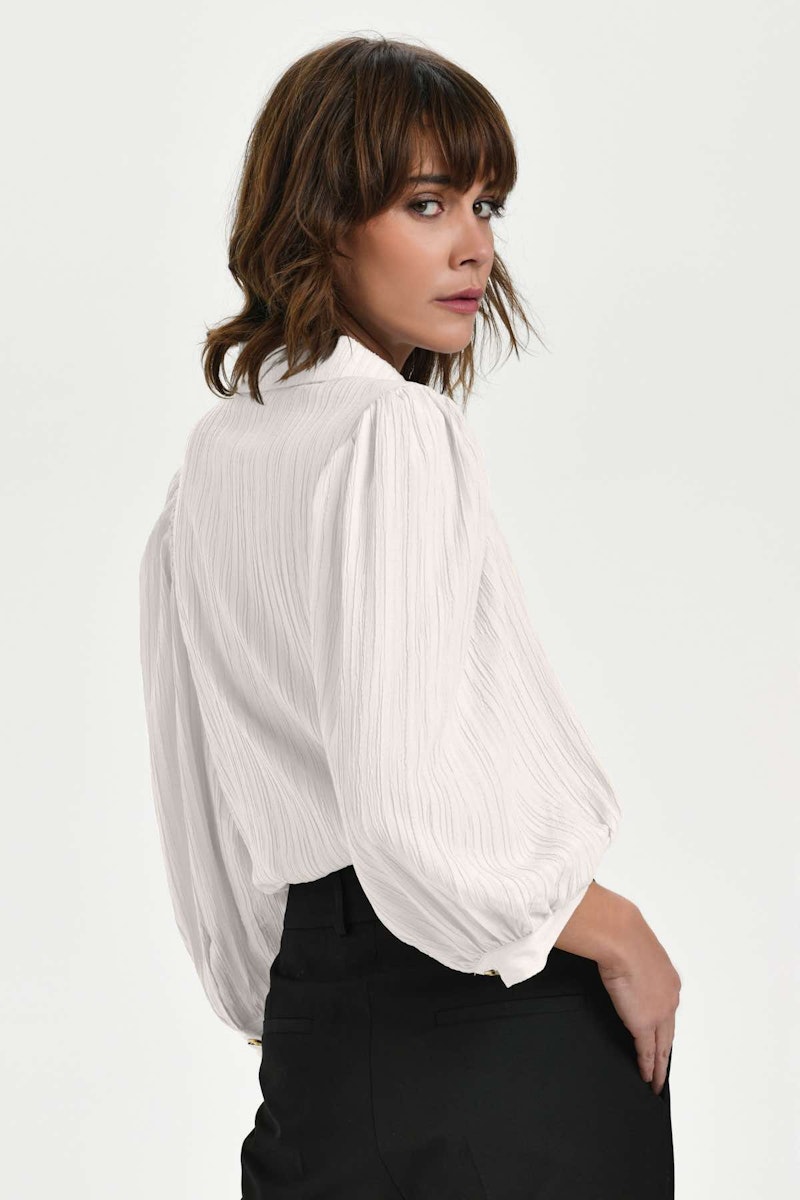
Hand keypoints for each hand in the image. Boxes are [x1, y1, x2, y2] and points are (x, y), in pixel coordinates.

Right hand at [597, 907, 680, 1096]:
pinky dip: (648, 1067)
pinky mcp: (644, 1023)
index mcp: (669, 980)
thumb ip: (633, 963)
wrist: (621, 938)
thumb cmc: (623, 934)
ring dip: (660, 1067)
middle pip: (669, 1034)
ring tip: (656, 1081)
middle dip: (666, 1053)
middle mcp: (669, 998)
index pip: (668, 1011)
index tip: (663, 1039)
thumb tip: (621, 963)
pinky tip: (646, 1077)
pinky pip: (647, 1052)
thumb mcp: (635, 950)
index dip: (665, 1029)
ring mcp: (659, 1013)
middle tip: (664, 1070)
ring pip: (662, 1048)